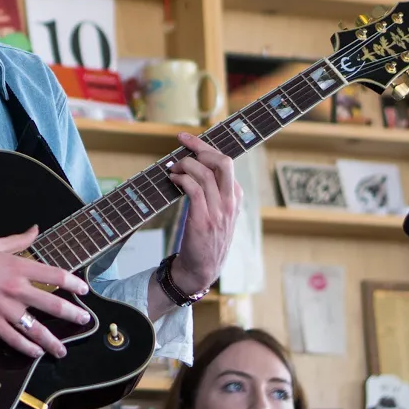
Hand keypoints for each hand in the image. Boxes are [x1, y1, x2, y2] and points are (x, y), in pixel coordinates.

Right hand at [0, 226, 90, 358]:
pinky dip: (26, 347)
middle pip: (51, 304)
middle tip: (84, 320)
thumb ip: (18, 240)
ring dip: (51, 341)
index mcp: (16, 266)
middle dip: (71, 314)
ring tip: (62, 350)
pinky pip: (12, 338)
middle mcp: (14, 288)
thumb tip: (35, 230)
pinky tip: (35, 353)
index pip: (54, 274)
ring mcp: (2, 308)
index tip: (83, 290)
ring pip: (34, 328)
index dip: (72, 283)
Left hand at [168, 132, 242, 293]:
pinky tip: (173, 180)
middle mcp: (230, 203)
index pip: (227, 163)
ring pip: (206, 173)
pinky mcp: (203, 220)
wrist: (202, 269)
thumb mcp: (219, 213)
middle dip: (201, 148)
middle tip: (182, 144)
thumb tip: (195, 165)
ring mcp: (218, 212)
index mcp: (235, 198)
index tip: (188, 139)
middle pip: (223, 162)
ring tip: (173, 169)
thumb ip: (214, 192)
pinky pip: (194, 189)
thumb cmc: (206, 238)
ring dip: (185, 165)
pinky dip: (181, 179)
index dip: (206, 148)